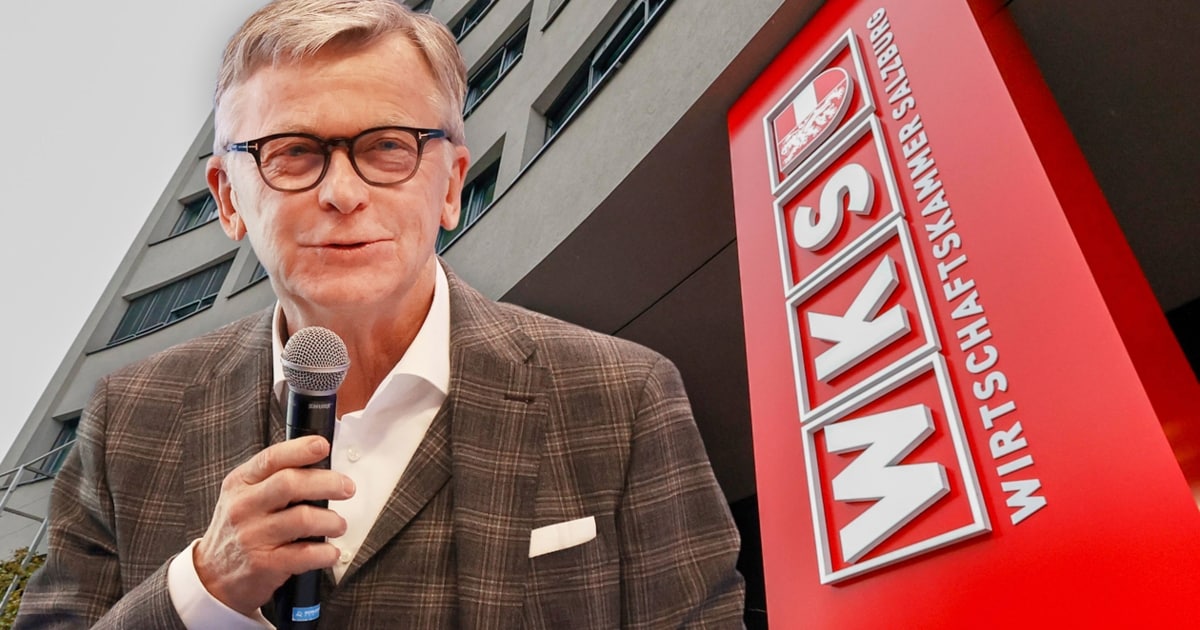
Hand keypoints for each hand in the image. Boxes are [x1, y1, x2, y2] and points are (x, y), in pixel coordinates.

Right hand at [193, 436, 355, 614]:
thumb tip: (318, 463)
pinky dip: (325, 553)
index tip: (323, 446)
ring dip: (331, 521)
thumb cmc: (238, 530)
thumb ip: (272, 479)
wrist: (212, 577)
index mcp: (240, 484)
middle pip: (290, 483)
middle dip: (328, 482)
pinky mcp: (264, 564)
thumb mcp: (243, 496)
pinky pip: (304, 554)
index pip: (271, 459)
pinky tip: (331, 552)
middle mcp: (244, 507)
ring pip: (303, 518)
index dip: (300, 450)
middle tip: (347, 488)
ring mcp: (253, 536)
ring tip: (338, 525)